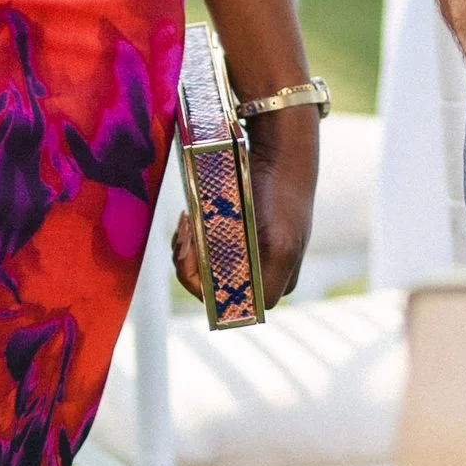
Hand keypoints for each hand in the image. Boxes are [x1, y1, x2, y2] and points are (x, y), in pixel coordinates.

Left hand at [166, 97, 320, 310]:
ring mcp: (245, 256)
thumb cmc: (281, 195)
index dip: (198, 282)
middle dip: (188, 260)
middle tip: (184, 227)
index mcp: (272, 287)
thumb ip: (265, 284)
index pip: (222, 304)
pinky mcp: (234, 237)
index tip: (190, 247)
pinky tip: (191, 216)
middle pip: (206, 286)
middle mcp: (258, 277)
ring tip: (187, 220)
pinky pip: (203, 247)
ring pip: (200, 267)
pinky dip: (192, 234)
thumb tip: (237, 315)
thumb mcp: (280, 245)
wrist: (280, 150)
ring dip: (187, 246)